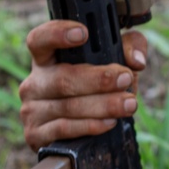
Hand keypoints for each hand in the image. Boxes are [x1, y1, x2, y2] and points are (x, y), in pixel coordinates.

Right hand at [19, 20, 147, 151]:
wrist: (78, 134)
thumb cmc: (95, 88)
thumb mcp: (114, 61)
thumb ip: (129, 48)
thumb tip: (136, 60)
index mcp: (46, 59)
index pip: (40, 40)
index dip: (57, 33)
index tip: (84, 33)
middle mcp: (34, 82)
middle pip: (63, 78)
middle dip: (99, 79)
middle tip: (125, 78)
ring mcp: (31, 110)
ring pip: (68, 106)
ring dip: (103, 105)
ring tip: (129, 103)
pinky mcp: (35, 135)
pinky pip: (65, 129)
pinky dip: (90, 125)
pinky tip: (110, 122)